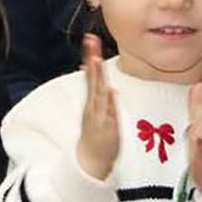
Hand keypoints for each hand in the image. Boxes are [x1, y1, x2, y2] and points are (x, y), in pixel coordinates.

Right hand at [75, 35, 120, 180]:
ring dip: (98, 78)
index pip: (90, 75)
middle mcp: (93, 106)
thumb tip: (89, 69)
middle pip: (93, 79)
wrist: (89, 162)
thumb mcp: (92, 109)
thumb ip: (93, 89)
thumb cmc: (94, 135)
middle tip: (90, 40)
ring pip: (99, 94)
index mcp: (90, 101)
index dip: (90, 57)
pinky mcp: (108, 128)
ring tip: (96, 61)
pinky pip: (110, 113)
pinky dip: (110, 103)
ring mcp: (100, 116)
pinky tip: (111, 91)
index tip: (90, 39)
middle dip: (92, 59)